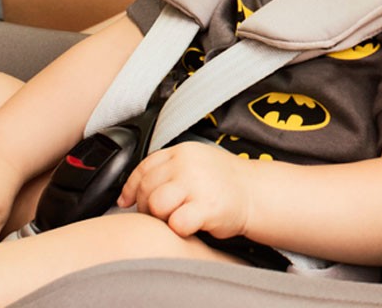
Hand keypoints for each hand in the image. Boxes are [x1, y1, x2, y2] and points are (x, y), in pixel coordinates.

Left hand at [118, 142, 253, 239]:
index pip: (143, 168)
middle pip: (146, 188)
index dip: (130, 188)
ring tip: (174, 219)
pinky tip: (188, 226)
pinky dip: (178, 228)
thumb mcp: (194, 163)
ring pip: (156, 204)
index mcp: (182, 152)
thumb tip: (130, 190)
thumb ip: (167, 170)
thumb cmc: (222, 183)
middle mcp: (187, 165)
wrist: (256, 193)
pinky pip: (176, 222)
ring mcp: (197, 185)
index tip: (126, 201)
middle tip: (158, 215)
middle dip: (145, 206)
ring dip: (160, 217)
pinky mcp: (207, 207)